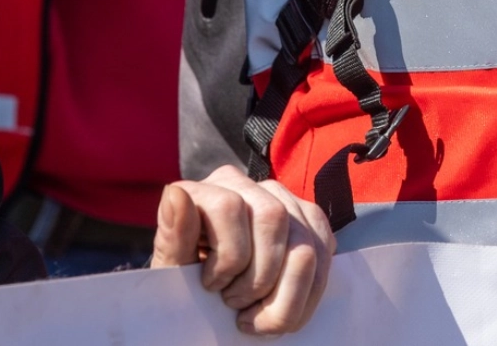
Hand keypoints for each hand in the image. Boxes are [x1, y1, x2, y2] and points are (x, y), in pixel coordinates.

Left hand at [150, 165, 333, 335]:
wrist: (208, 305)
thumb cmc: (186, 287)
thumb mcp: (172, 270)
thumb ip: (173, 235)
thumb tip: (176, 192)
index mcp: (206, 190)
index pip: (229, 207)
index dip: (226, 258)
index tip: (211, 287)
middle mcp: (245, 184)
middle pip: (274, 218)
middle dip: (260, 277)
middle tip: (238, 305)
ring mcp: (280, 197)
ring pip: (305, 238)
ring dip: (287, 290)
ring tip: (260, 312)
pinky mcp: (306, 217)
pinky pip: (325, 245)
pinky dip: (310, 288)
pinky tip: (283, 303)